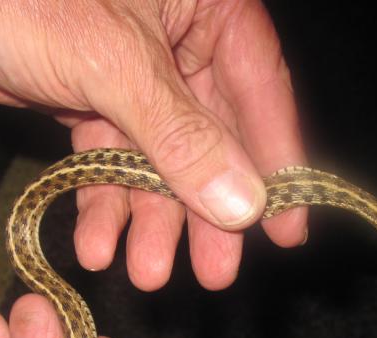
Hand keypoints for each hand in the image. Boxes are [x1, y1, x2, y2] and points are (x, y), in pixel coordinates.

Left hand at [0, 0, 306, 289]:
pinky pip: (111, 166)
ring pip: (159, 164)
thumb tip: (243, 205)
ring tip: (145, 273)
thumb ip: (180, 136)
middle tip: (215, 273)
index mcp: (207, 10)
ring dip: (151, 222)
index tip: (284, 232)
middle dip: (205, 212)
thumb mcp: (113, 65)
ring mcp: (135, 80)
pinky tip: (97, 246)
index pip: (260, 93)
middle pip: (211, 141)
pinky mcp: (92, 107)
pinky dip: (104, 206)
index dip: (276, 167)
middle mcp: (180, 45)